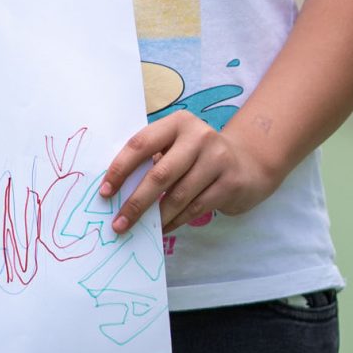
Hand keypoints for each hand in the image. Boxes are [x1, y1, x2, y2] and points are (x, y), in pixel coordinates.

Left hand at [99, 110, 278, 235]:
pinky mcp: (230, 183)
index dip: (120, 169)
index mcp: (178, 123)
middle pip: (160, 174)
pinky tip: (163, 227)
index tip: (105, 192)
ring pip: (178, 196)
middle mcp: (200, 137)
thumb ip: (151, 159)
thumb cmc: (197, 157)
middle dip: (135, 202)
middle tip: (118, 223)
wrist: (247, 163)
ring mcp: (218, 159)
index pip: (141, 143)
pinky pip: (195, 208)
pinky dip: (175, 221)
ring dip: (155, 217)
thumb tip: (116, 192)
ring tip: (138, 229)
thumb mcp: (176, 147)